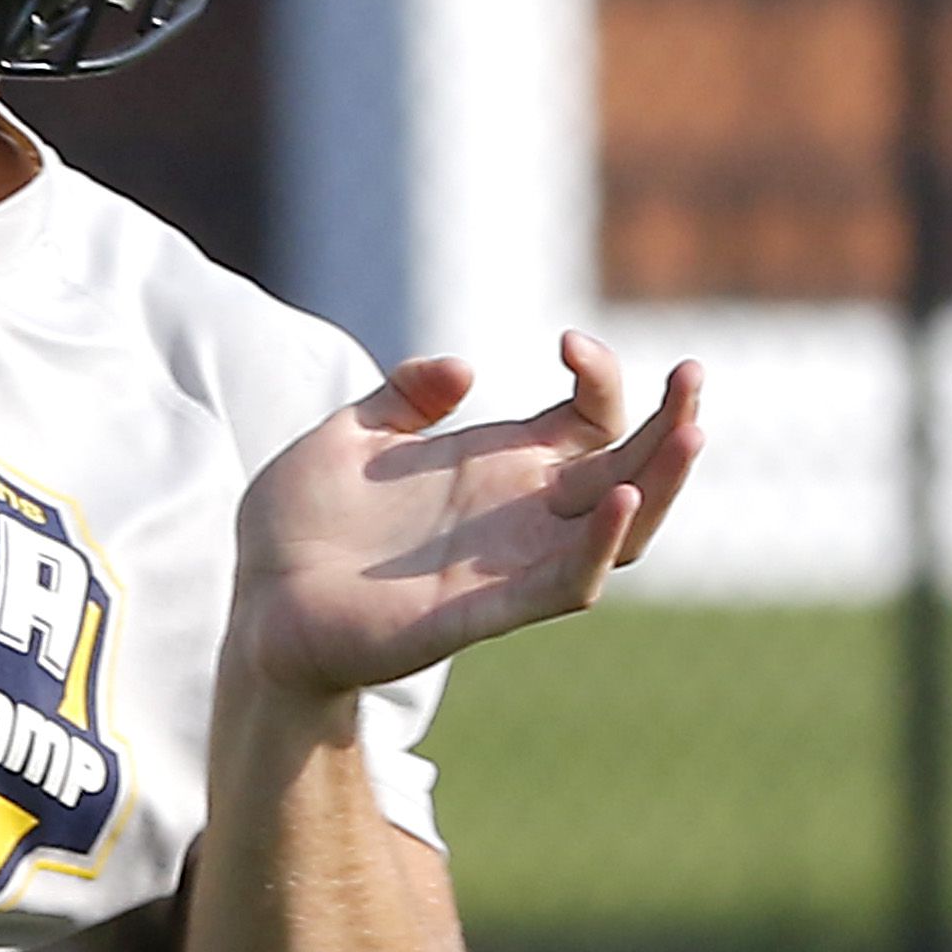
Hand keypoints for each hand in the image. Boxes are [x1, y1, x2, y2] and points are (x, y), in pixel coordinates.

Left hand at [229, 334, 702, 699]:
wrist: (256, 603)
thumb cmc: (300, 524)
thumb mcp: (349, 435)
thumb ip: (404, 396)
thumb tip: (462, 369)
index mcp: (498, 466)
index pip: (590, 421)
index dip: (600, 377)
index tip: (568, 340)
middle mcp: (519, 515)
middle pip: (629, 470)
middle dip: (672, 422)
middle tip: (694, 372)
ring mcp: (509, 564)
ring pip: (623, 533)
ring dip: (662, 484)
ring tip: (691, 432)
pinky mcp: (483, 610)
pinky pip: (564, 585)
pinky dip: (600, 547)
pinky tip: (622, 500)